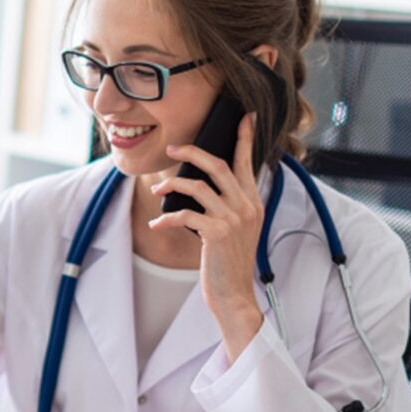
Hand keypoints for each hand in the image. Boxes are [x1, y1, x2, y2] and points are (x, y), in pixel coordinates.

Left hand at [148, 113, 263, 362]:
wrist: (234, 296)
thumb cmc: (229, 263)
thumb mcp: (237, 230)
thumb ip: (229, 206)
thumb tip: (203, 186)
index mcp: (253, 202)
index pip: (248, 162)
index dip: (245, 137)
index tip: (245, 115)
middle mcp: (246, 206)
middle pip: (219, 165)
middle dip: (193, 151)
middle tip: (173, 146)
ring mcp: (232, 219)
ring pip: (197, 186)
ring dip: (172, 184)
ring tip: (158, 188)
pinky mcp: (216, 233)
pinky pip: (185, 214)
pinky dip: (167, 217)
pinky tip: (157, 223)